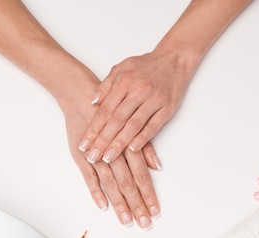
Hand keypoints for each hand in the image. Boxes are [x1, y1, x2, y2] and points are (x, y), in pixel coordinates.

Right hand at [63, 97, 160, 229]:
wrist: (81, 96)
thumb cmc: (110, 111)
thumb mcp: (132, 125)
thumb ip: (145, 147)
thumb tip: (158, 166)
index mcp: (128, 146)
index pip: (142, 176)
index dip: (149, 195)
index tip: (155, 211)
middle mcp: (114, 152)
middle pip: (128, 184)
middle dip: (137, 205)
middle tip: (144, 224)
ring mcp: (96, 156)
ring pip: (111, 184)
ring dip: (119, 204)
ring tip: (126, 220)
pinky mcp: (81, 157)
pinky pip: (89, 177)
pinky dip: (96, 192)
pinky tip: (103, 206)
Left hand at [77, 49, 192, 164]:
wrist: (174, 58)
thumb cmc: (146, 65)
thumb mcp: (121, 68)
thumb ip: (106, 85)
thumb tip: (92, 102)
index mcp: (124, 81)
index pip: (105, 110)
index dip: (93, 128)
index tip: (84, 144)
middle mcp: (138, 90)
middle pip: (117, 120)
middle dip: (103, 140)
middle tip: (92, 156)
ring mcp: (154, 100)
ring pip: (133, 125)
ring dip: (120, 143)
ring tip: (108, 158)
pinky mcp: (167, 108)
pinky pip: (153, 126)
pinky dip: (143, 138)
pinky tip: (132, 150)